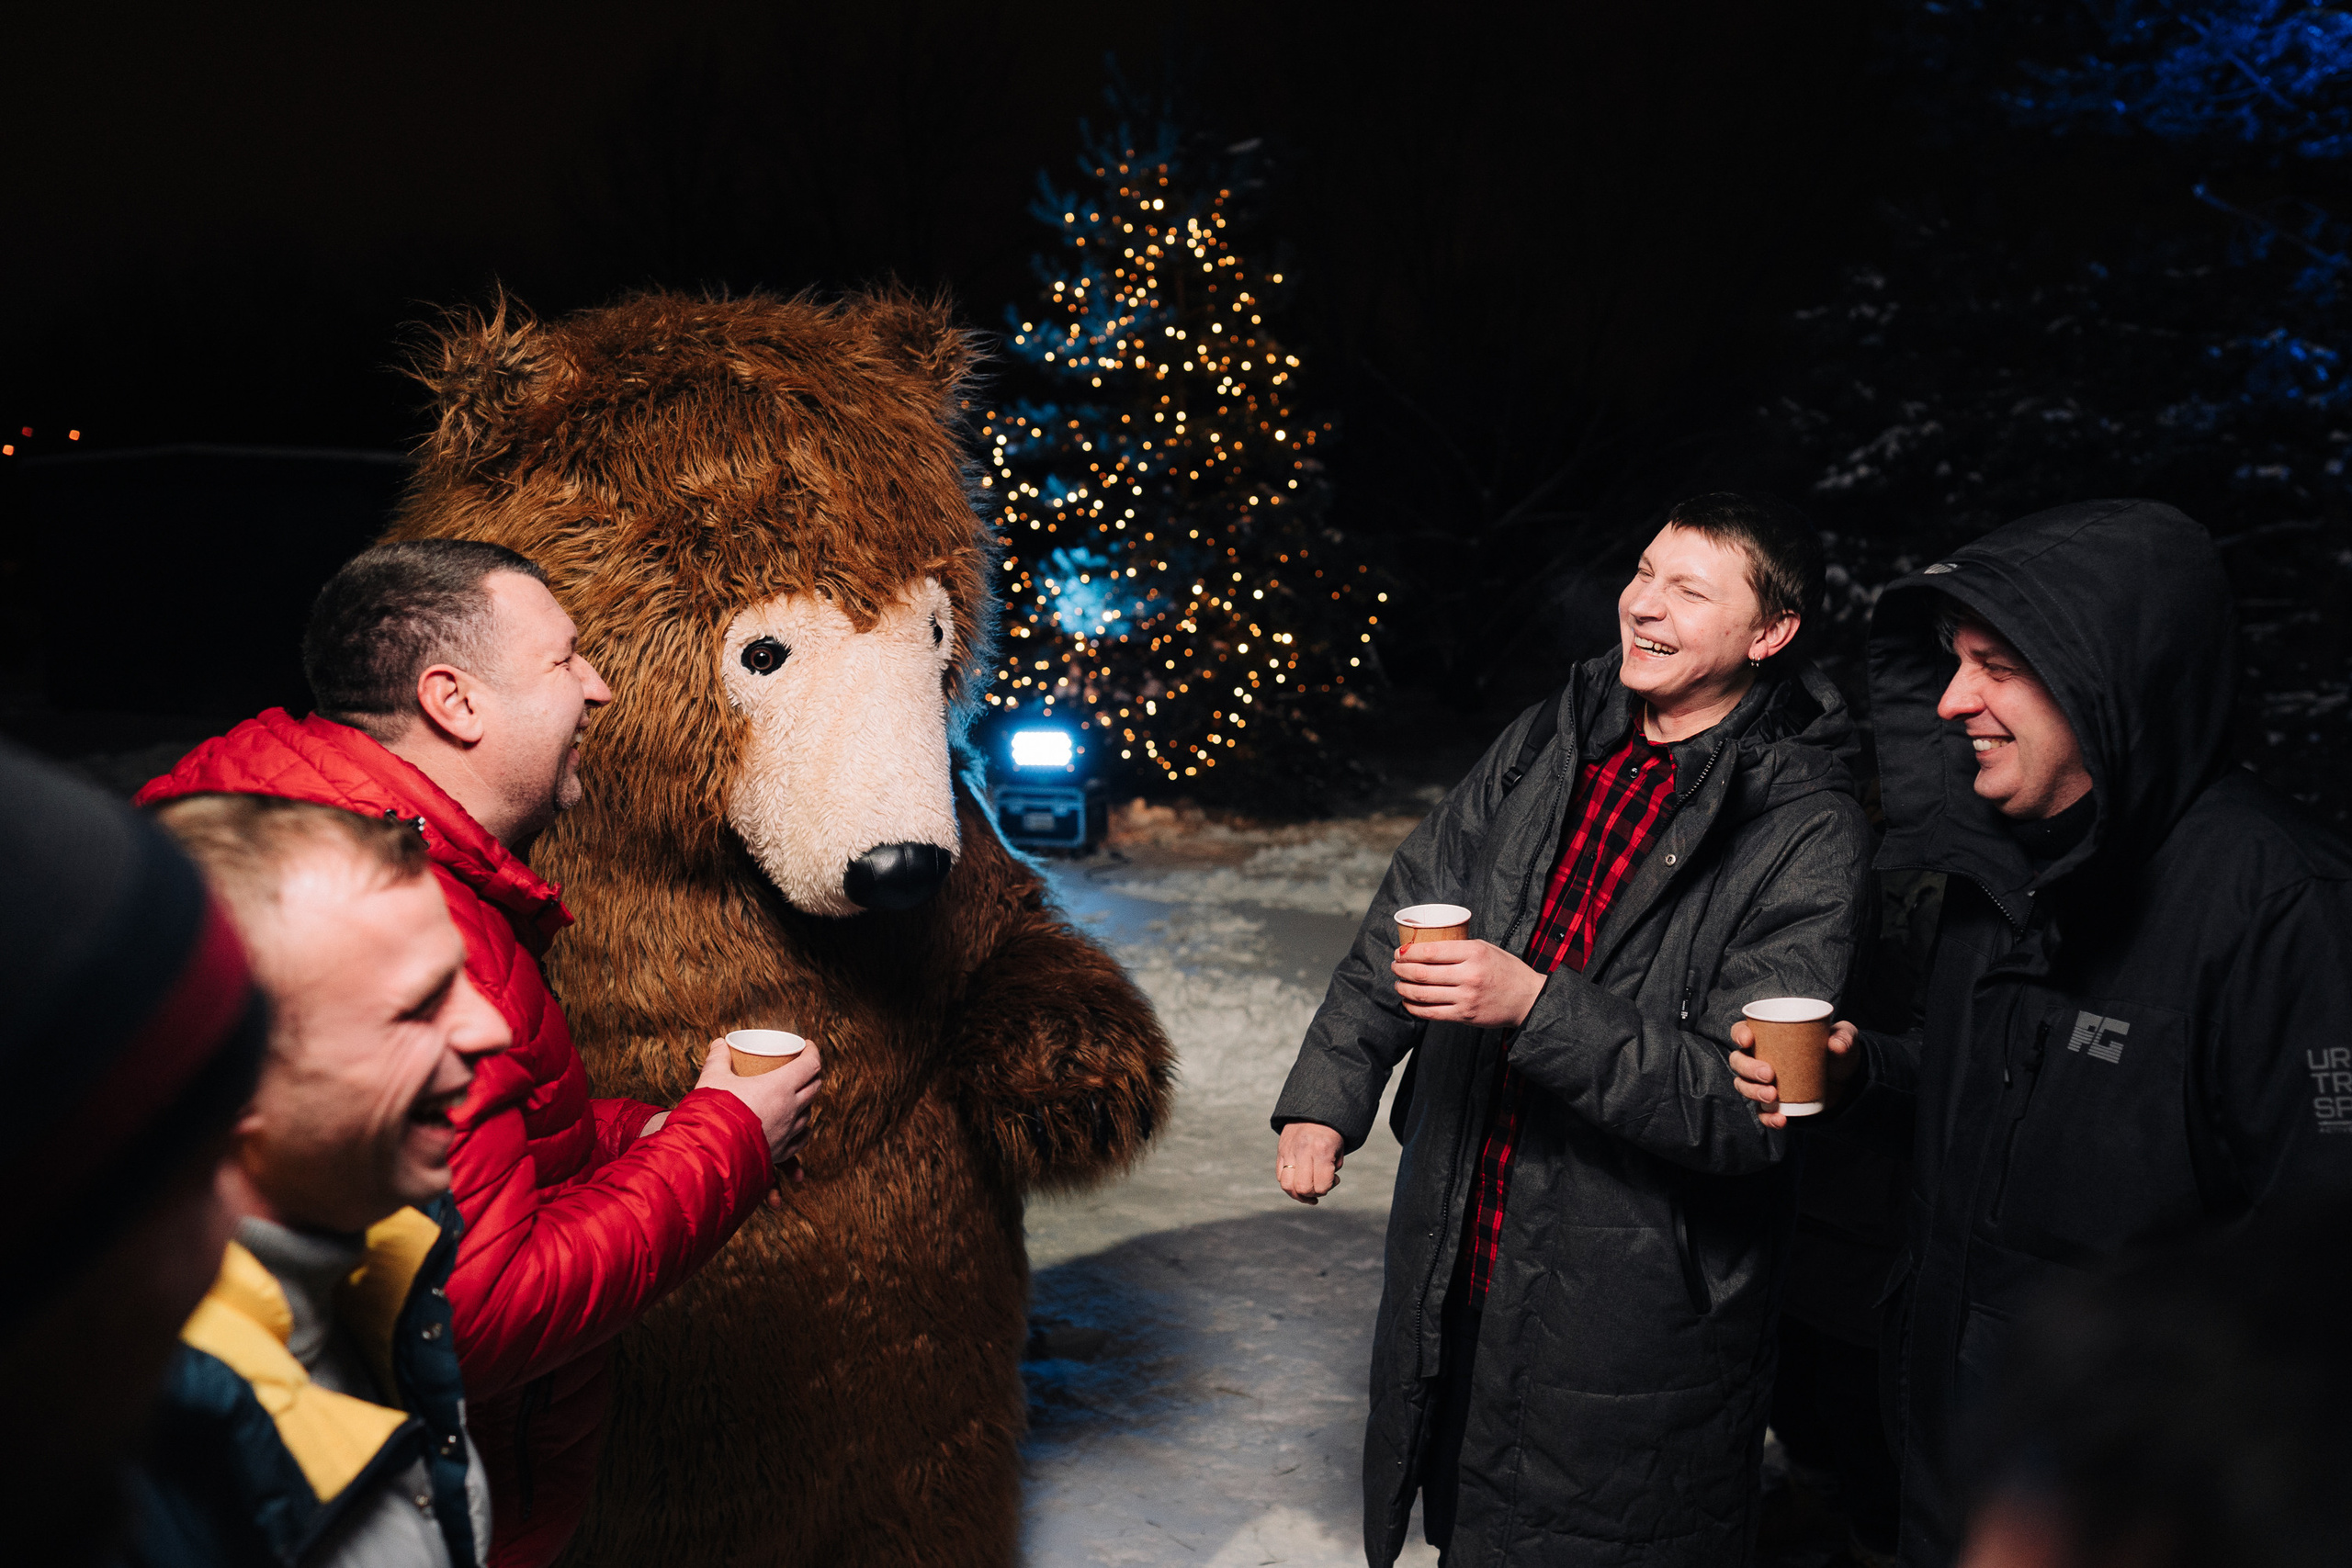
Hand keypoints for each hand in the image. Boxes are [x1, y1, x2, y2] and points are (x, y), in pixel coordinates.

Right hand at [693, 1038, 824, 1165]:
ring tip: (795, 1096)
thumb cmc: (713, 1113)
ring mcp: (788, 1133)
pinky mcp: (781, 1152)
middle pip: (814, 1087)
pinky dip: (801, 1130)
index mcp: (780, 1087)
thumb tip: (719, 1044)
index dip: (812, 1051)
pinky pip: (800, 1139)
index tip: (807, 1045)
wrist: (710, 1155)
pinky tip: (797, 1128)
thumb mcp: (713, 1079)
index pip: (810, 1065)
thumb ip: (717, 1059)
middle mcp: (790, 1110)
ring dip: (805, 1102)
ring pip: (808, 1113)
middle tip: (801, 1068)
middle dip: (812, 1074)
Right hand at [1277, 1121, 1344, 1204]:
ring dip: (1298, 1194)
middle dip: (1313, 1194)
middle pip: (1302, 1188)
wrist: (1314, 1111)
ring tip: (1307, 1191)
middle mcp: (1303, 1151)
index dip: (1328, 1188)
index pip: (1320, 1186)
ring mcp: (1289, 1151)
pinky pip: (1280, 1176)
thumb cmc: (1331, 1133)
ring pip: (1287, 1185)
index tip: (1334, 1179)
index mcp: (1322, 1150)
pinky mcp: (1280, 1151)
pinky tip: (1299, 1180)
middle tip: (1320, 1186)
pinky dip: (1290, 1183)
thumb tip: (1320, 1189)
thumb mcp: (1339, 1150)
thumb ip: (1332, 1171)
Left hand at [1392, 940, 1545, 1026]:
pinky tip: (1408, 1002)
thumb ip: (1459, 947)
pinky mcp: (1465, 1016)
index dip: (1408, 952)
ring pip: (1422, 994)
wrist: (1527, 999)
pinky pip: (1431, 1013)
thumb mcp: (1485, 948)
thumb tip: (1425, 947)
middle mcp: (1469, 975)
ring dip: (1403, 989)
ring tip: (1398, 984)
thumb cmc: (1505, 970)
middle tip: (1395, 966)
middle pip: (1422, 972)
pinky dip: (1414, 1008)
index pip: (1431, 951)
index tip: (1399, 951)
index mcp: (1473, 953)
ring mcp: (1466, 997)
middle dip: (1401, 969)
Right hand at [1728, 1019, 1860, 1128]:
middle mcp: (1760, 1057)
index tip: (1748, 1040)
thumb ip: (1843, 1038)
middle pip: (1739, 1061)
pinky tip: (1781, 1119)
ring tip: (1773, 1096)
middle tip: (1769, 1074)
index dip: (1739, 1034)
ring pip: (1744, 1086)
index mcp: (1769, 1036)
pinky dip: (1768, 1117)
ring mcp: (1764, 1082)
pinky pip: (1762, 1112)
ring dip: (1753, 1092)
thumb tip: (1835, 1046)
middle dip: (1748, 1068)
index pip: (1742, 1031)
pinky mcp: (1774, 1104)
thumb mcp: (1844, 1038)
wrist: (1848, 1082)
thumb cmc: (1838, 1052)